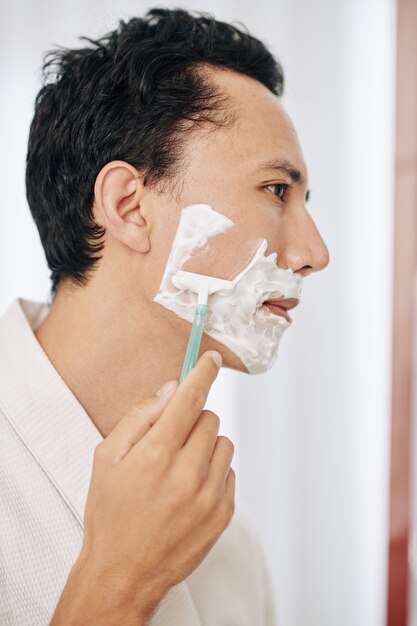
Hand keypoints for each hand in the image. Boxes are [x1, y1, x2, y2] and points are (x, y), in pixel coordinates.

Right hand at [74, 350, 234, 619]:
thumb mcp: (107, 459)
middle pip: (209, 419)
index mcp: (156, 454)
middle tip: (170, 442)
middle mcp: (188, 473)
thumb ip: (139, 418)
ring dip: (205, 446)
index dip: (203, 373)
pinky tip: (190, 490)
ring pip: (223, 444)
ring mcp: (210, 495)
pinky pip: (229, 472)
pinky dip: (213, 472)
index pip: (190, 399)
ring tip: (180, 469)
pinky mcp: (224, 513)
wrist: (123, 573)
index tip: (212, 360)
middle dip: (191, 421)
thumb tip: (170, 390)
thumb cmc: (110, 514)